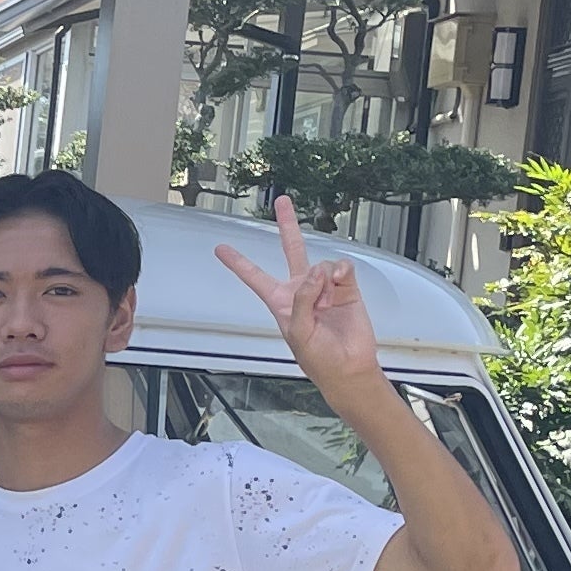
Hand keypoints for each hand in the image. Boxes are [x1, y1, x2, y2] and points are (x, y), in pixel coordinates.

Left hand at [215, 194, 380, 391]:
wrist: (349, 367)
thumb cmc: (319, 358)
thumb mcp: (298, 330)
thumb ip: (302, 298)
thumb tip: (316, 273)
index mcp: (280, 301)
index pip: (254, 277)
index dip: (238, 263)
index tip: (221, 248)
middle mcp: (301, 290)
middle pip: (291, 250)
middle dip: (287, 226)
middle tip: (282, 203)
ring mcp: (325, 287)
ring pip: (320, 264)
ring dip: (323, 282)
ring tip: (326, 303)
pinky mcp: (346, 288)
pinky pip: (342, 267)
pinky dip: (341, 272)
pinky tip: (340, 282)